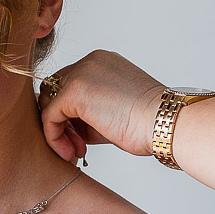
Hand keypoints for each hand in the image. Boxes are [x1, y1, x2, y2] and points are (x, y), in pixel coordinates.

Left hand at [38, 50, 165, 162]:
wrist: (164, 124)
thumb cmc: (147, 124)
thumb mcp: (112, 112)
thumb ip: (87, 113)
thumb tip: (63, 126)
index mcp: (101, 62)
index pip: (68, 84)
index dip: (69, 114)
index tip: (81, 139)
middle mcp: (90, 61)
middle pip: (54, 90)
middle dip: (61, 121)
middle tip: (76, 147)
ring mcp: (81, 73)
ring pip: (49, 102)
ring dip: (58, 131)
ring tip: (75, 152)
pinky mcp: (74, 91)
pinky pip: (49, 115)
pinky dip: (54, 136)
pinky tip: (72, 152)